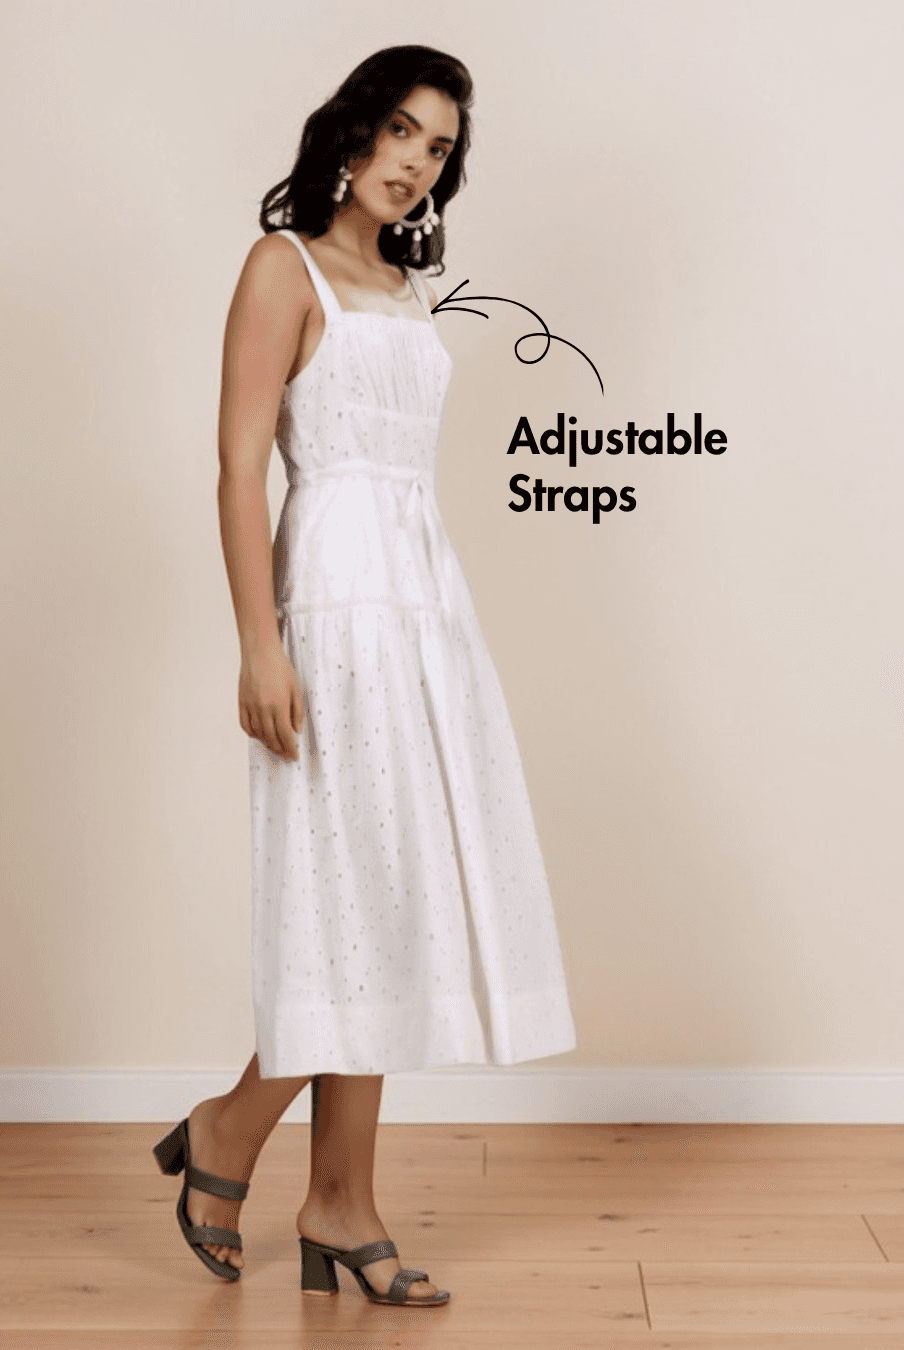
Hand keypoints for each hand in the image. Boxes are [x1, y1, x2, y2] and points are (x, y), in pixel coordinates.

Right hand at [238, 637, 304, 760]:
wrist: (260, 652)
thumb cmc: (280, 667)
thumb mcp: (296, 688)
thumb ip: (297, 711)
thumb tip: (296, 731)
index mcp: (279, 705)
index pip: (285, 735)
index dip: (290, 748)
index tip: (294, 755)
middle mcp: (263, 708)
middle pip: (271, 738)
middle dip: (280, 750)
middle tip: (286, 755)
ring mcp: (250, 706)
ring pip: (258, 734)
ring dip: (267, 743)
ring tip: (275, 746)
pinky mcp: (241, 702)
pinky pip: (245, 725)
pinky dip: (253, 733)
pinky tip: (260, 735)